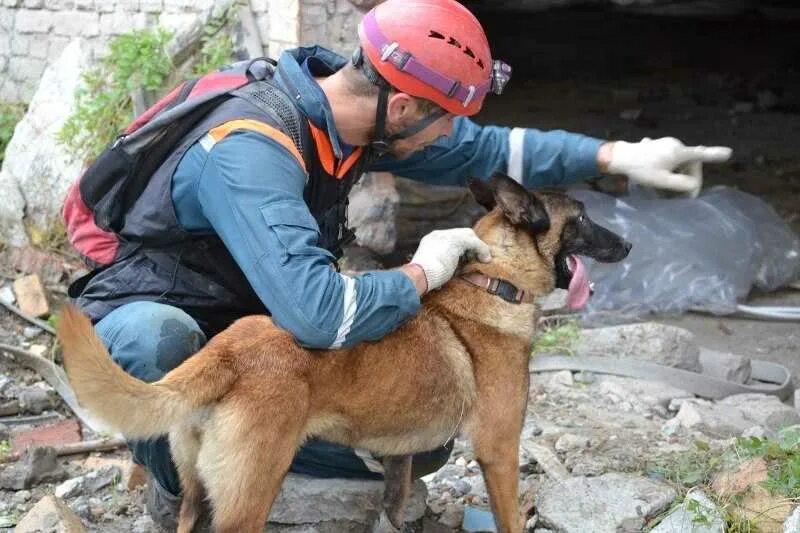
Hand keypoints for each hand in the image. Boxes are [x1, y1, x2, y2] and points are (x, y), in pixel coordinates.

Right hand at [409, 228, 491, 291]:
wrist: (417, 277)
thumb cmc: (422, 280)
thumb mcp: (430, 272)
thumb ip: (438, 271)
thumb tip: (439, 285)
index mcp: (429, 242)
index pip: (450, 239)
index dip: (462, 249)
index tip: (467, 260)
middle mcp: (437, 235)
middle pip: (461, 234)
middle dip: (471, 246)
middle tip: (478, 259)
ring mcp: (446, 236)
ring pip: (469, 236)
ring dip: (478, 248)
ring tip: (483, 260)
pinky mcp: (455, 241)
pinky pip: (474, 242)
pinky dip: (482, 250)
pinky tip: (485, 260)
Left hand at [605, 137, 731, 194]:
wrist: (619, 157)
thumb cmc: (640, 170)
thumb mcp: (662, 181)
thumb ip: (681, 184)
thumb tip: (694, 186)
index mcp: (678, 151)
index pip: (700, 154)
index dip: (715, 154)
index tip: (728, 153)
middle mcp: (675, 144)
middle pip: (690, 163)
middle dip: (688, 179)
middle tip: (681, 197)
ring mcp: (666, 143)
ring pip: (680, 162)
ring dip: (678, 175)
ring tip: (666, 188)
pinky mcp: (658, 145)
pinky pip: (670, 158)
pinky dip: (669, 168)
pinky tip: (657, 174)